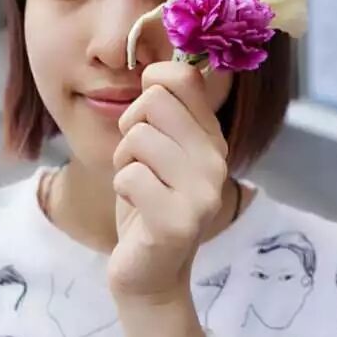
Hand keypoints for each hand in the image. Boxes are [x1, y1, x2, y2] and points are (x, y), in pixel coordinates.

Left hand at [109, 61, 228, 303]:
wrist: (149, 274)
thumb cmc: (147, 202)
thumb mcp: (160, 149)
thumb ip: (165, 110)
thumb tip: (155, 62)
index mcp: (212, 137)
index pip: (184, 76)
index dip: (152, 83)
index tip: (146, 114)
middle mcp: (216, 160)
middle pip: (154, 100)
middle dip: (130, 127)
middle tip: (138, 160)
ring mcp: (202, 192)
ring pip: (138, 136)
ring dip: (123, 161)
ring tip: (138, 186)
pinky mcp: (178, 221)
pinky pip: (129, 174)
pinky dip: (121, 187)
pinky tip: (136, 208)